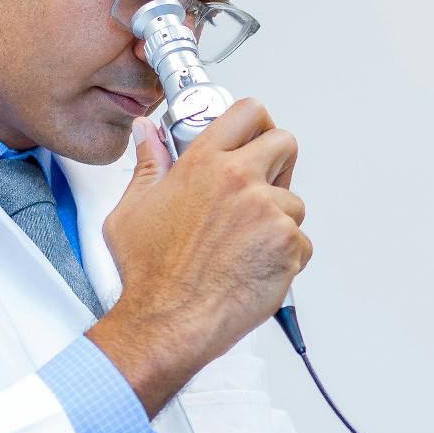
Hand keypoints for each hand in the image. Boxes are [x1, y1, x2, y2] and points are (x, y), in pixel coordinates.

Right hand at [88, 103, 311, 415]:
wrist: (169, 321)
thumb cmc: (150, 274)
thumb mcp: (132, 209)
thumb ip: (148, 165)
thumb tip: (146, 135)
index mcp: (204, 163)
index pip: (248, 112)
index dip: (255, 123)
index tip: (254, 136)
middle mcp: (240, 179)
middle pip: (285, 143)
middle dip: (278, 163)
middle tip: (261, 186)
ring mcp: (269, 211)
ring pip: (294, 201)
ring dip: (278, 220)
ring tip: (244, 245)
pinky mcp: (289, 244)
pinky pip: (301, 241)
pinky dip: (285, 256)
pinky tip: (254, 267)